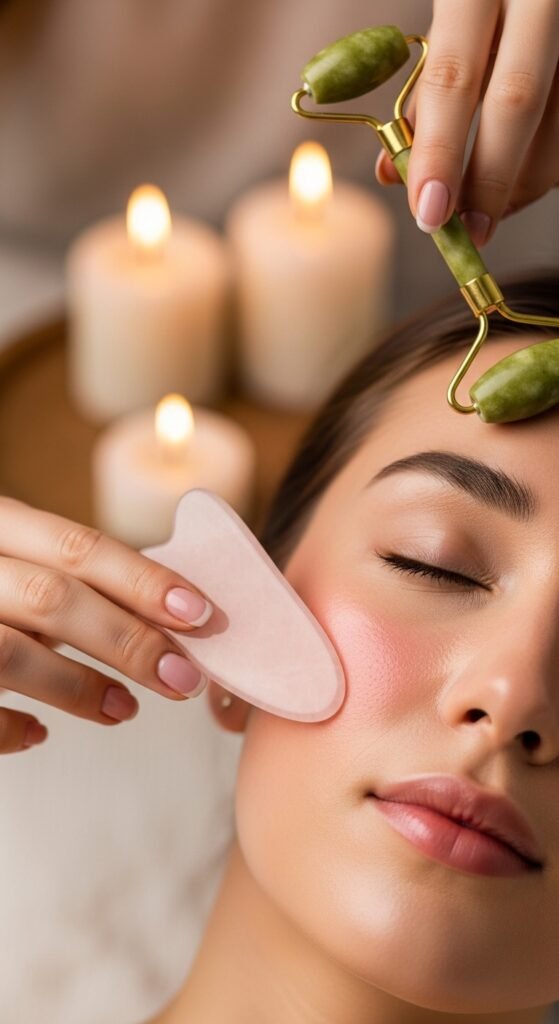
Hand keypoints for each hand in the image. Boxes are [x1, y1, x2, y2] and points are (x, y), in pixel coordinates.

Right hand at [0, 497, 212, 753]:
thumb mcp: (12, 557)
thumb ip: (62, 574)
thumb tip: (166, 610)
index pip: (76, 546)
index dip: (142, 581)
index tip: (200, 613)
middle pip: (53, 598)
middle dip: (128, 640)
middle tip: (184, 677)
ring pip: (10, 652)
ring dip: (78, 685)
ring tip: (128, 710)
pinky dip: (6, 728)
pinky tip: (38, 735)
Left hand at [375, 0, 558, 246]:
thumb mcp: (452, 16)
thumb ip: (428, 87)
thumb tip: (393, 173)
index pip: (454, 78)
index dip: (440, 154)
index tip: (428, 213)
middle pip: (516, 101)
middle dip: (488, 180)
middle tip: (468, 231)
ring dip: (523, 181)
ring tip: (493, 207)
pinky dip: (547, 161)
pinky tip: (524, 170)